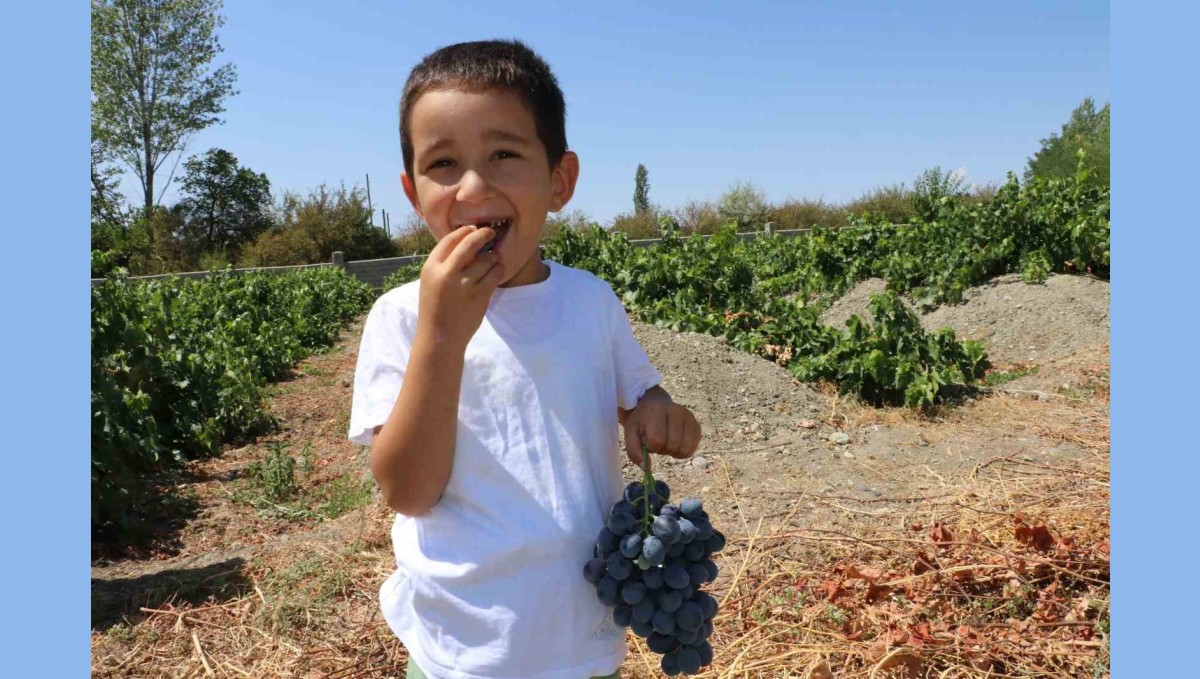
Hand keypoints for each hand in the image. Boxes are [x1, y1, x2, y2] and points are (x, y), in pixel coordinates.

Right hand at [416, 225, 505, 349]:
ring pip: (486, 259)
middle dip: (482, 234)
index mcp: (431, 268)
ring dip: (493, 256)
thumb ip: (444, 264)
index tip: (472, 229)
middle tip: (491, 231)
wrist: (440, 337)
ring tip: (494, 257)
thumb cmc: (435, 308)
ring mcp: (465, 284)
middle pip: (469, 243)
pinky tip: (498, 269)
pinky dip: (498, 269)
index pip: (449, 240)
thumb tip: (465, 243)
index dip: (463, 231)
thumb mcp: (431, 282)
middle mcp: (447, 273)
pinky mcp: (480, 295)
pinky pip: (495, 274)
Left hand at [622, 388, 700, 466]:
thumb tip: (646, 468)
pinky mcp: (696, 424)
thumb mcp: (631, 432)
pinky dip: (682, 452)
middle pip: (672, 445)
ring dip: (673, 452)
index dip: (651, 446)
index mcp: (657, 410)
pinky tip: (675, 443)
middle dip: (662, 449)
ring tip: (666, 441)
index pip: (657, 440)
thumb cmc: (642, 420)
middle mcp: (676, 411)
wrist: (655, 403)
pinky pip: (692, 449)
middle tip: (657, 441)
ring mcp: (689, 417)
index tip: (647, 440)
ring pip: (684, 449)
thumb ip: (633, 451)